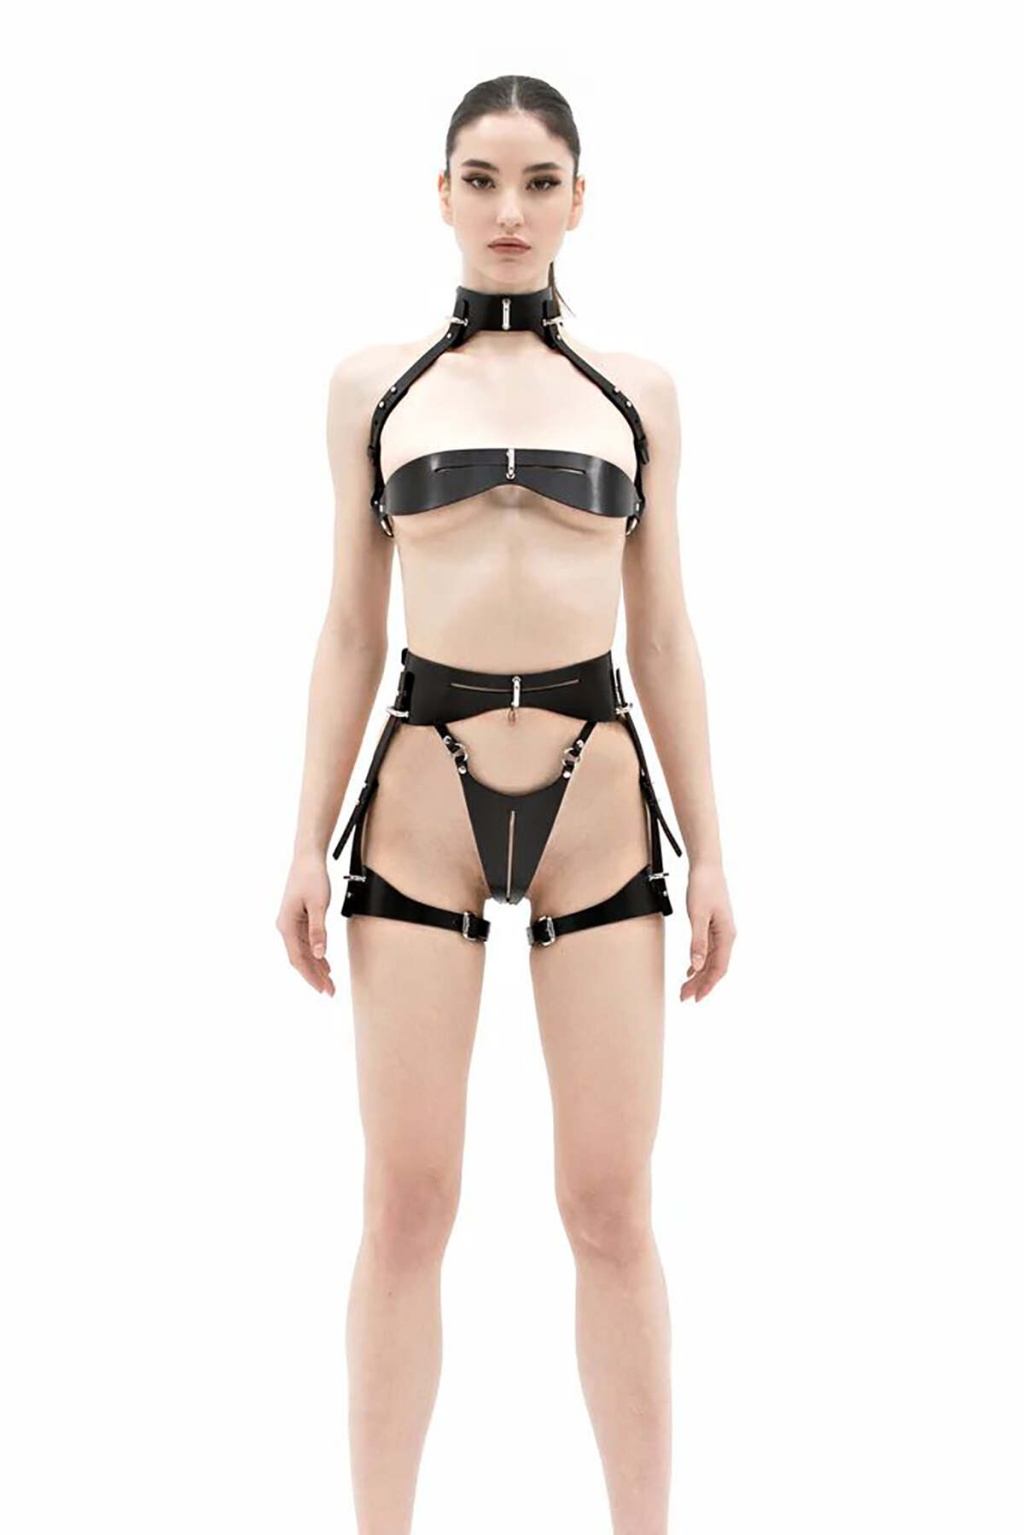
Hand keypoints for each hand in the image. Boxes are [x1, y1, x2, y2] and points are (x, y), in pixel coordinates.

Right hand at [276, 850, 335, 995]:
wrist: (307, 857)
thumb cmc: (311, 877)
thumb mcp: (318, 905)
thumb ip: (318, 930)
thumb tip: (318, 954)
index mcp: (287, 925)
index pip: (298, 959)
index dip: (310, 976)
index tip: (322, 990)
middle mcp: (286, 927)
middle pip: (300, 959)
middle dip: (315, 976)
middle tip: (330, 991)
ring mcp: (291, 923)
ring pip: (303, 952)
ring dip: (316, 967)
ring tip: (329, 982)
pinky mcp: (298, 919)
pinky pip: (306, 943)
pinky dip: (316, 954)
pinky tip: (324, 963)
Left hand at [680, 860, 735, 1003]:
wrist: (707, 866)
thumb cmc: (704, 887)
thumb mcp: (697, 915)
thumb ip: (697, 942)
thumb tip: (697, 966)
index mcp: (727, 935)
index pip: (719, 968)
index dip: (708, 985)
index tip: (696, 998)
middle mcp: (727, 936)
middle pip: (714, 967)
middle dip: (700, 984)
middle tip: (684, 997)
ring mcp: (721, 932)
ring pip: (710, 960)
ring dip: (698, 975)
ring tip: (685, 988)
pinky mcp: (713, 926)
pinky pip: (708, 951)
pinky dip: (699, 962)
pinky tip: (690, 970)